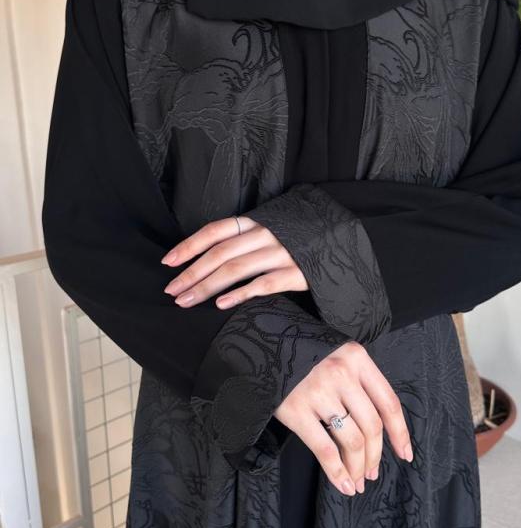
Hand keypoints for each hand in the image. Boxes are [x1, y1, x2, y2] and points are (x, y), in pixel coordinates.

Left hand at [161, 215, 307, 307]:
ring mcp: (283, 253)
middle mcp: (267, 235)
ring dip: (207, 286)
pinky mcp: (299, 273)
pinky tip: (221, 305)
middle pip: (220, 253)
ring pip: (236, 269)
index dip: (190, 245)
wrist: (346, 244)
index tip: (168, 262)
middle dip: (192, 273)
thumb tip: (207, 259)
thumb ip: (246, 240)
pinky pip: (264, 284)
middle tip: (171, 291)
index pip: (215, 231)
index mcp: (258, 222)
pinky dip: (240, 294)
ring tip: (187, 301)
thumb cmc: (303, 239)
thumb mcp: (274, 230)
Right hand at [274, 341, 412, 496]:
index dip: (399, 433)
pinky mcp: (295, 410)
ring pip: (352, 440)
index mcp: (357, 359)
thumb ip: (357, 382)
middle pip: (372, 426)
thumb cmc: (302, 352)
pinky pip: (324, 449)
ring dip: (357, 468)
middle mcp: (341, 374)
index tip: (405, 454)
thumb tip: (374, 431)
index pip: (389, 403)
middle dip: (375, 456)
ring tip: (356, 481)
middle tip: (371, 473)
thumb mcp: (336, 356)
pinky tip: (343, 484)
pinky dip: (337, 472)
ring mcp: (318, 392)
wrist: (261, 343)